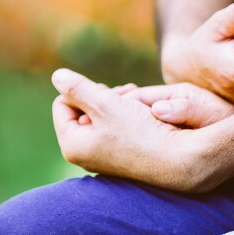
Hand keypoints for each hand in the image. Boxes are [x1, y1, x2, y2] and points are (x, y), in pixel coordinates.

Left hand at [51, 68, 220, 191]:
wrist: (176, 158)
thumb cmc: (140, 132)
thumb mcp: (105, 103)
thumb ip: (78, 87)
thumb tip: (58, 76)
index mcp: (73, 144)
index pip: (62, 103)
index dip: (83, 90)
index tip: (105, 93)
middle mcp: (84, 153)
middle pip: (82, 108)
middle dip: (102, 95)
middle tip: (122, 95)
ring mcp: (102, 154)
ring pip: (101, 113)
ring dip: (116, 101)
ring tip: (134, 100)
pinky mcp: (120, 153)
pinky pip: (115, 124)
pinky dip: (126, 113)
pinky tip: (141, 111)